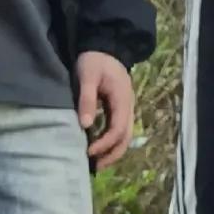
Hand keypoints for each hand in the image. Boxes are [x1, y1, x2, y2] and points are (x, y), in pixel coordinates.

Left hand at [75, 51, 134, 168]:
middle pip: (126, 137)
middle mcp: (128, 107)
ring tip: (96, 163)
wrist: (104, 46)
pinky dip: (111, 142)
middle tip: (95, 167)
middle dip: (112, 154)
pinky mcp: (119, 108)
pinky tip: (98, 148)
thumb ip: (87, 99)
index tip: (88, 152)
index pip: (117, 129)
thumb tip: (85, 125)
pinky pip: (119, 130)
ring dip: (113, 151)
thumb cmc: (94, 60)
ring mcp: (125, 108)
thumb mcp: (87, 75)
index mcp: (122, 100)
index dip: (104, 144)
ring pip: (125, 136)